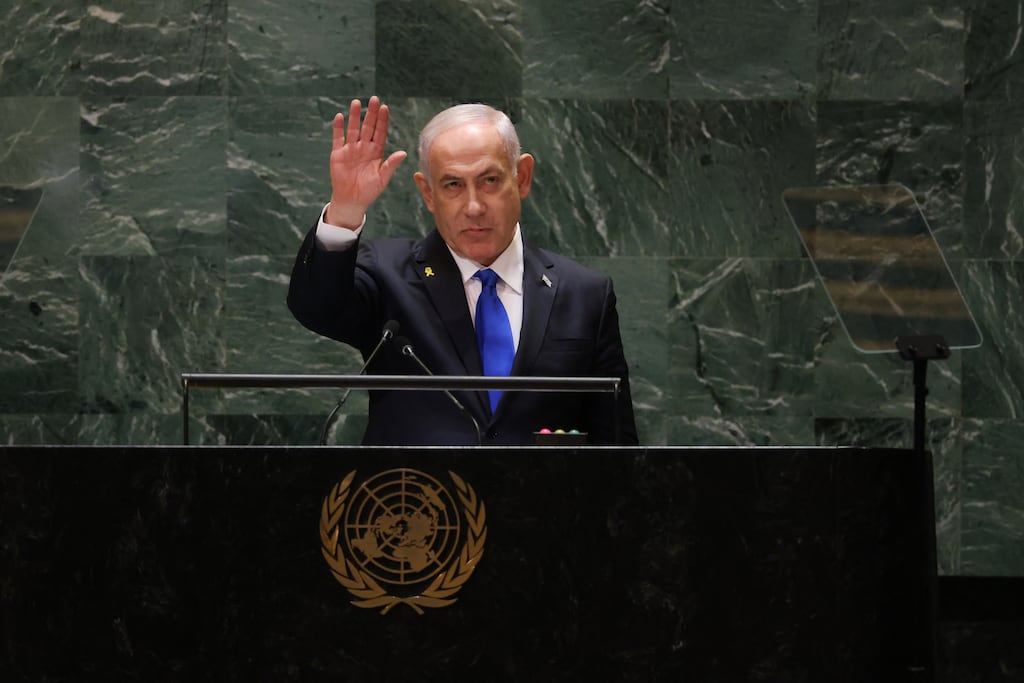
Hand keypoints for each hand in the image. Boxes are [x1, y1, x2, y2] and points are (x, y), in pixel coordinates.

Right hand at [327, 96, 407, 228]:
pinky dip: (338, 127)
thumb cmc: (369, 190)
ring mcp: (351, 149)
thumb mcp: (382, 178)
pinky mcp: (338, 153)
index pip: (380, 132)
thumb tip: (404, 153)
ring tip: (357, 102)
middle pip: (368, 127)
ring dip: (355, 116)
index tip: (385, 108)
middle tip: (374, 99)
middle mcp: (364, 147)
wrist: (352, 200)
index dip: (382, 120)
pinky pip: (338, 138)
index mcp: (376, 152)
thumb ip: (391, 164)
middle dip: (371, 113)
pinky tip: (339, 116)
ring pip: (353, 129)